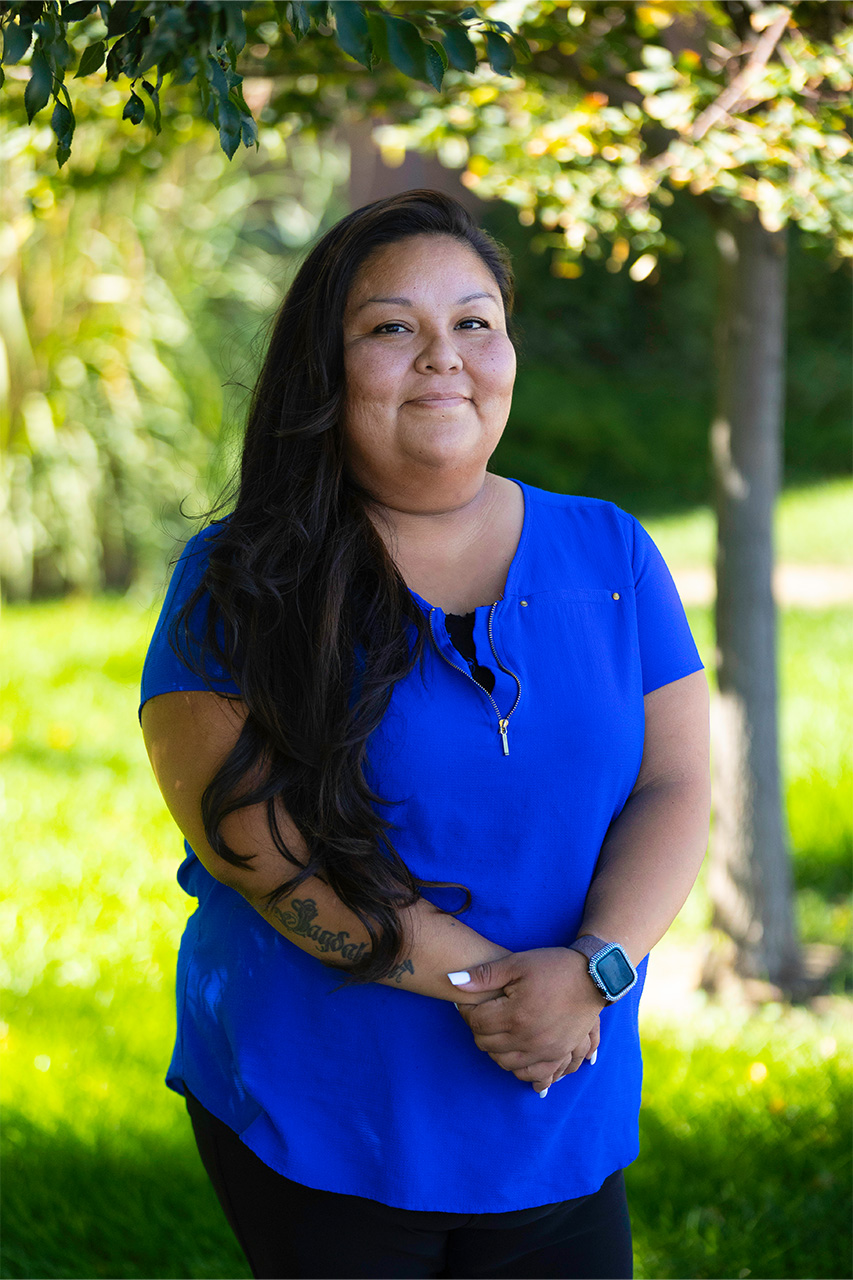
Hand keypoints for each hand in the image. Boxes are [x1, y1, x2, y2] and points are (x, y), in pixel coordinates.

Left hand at [450, 948, 604, 1092]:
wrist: (593, 977)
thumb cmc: (553, 967)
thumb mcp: (517, 963)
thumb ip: (484, 975)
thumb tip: (452, 980)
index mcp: (515, 1015)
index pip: (476, 1022)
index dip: (467, 1010)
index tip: (468, 1001)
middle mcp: (528, 1038)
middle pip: (486, 1044)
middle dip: (478, 1029)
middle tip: (483, 1014)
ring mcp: (544, 1050)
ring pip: (504, 1062)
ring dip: (494, 1049)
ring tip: (497, 1031)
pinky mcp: (558, 1055)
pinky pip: (532, 1075)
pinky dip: (519, 1069)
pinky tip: (515, 1055)